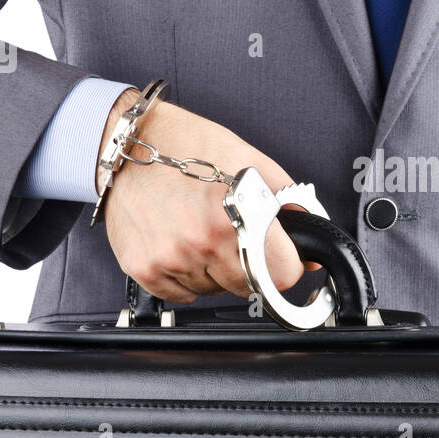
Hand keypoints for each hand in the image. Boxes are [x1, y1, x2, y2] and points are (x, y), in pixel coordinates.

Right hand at [96, 88, 305, 302]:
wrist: (127, 142)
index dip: (285, 265)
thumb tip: (311, 245)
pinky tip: (178, 242)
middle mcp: (202, 242)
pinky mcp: (144, 269)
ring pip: (213, 291)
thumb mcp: (252, 161)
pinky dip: (185, 276)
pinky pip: (180, 295)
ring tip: (199, 230)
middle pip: (248, 287)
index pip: (281, 275)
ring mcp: (170, 259)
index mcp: (237, 215)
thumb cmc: (188, 145)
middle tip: (233, 234)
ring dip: (214, 270)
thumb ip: (290, 204)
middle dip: (250, 266)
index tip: (279, 256)